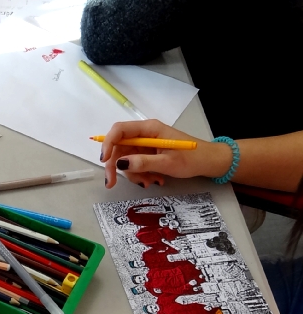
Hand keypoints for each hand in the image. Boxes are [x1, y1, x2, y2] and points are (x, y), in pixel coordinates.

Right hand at [101, 119, 231, 189]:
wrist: (209, 162)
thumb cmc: (192, 158)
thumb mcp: (167, 163)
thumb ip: (143, 163)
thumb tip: (120, 163)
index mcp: (148, 129)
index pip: (120, 130)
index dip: (108, 144)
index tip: (104, 161)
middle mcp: (144, 134)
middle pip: (119, 147)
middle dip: (117, 166)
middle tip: (112, 184)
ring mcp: (145, 145)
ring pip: (126, 159)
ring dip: (134, 174)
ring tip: (151, 182)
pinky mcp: (148, 154)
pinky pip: (136, 164)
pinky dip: (141, 174)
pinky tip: (155, 180)